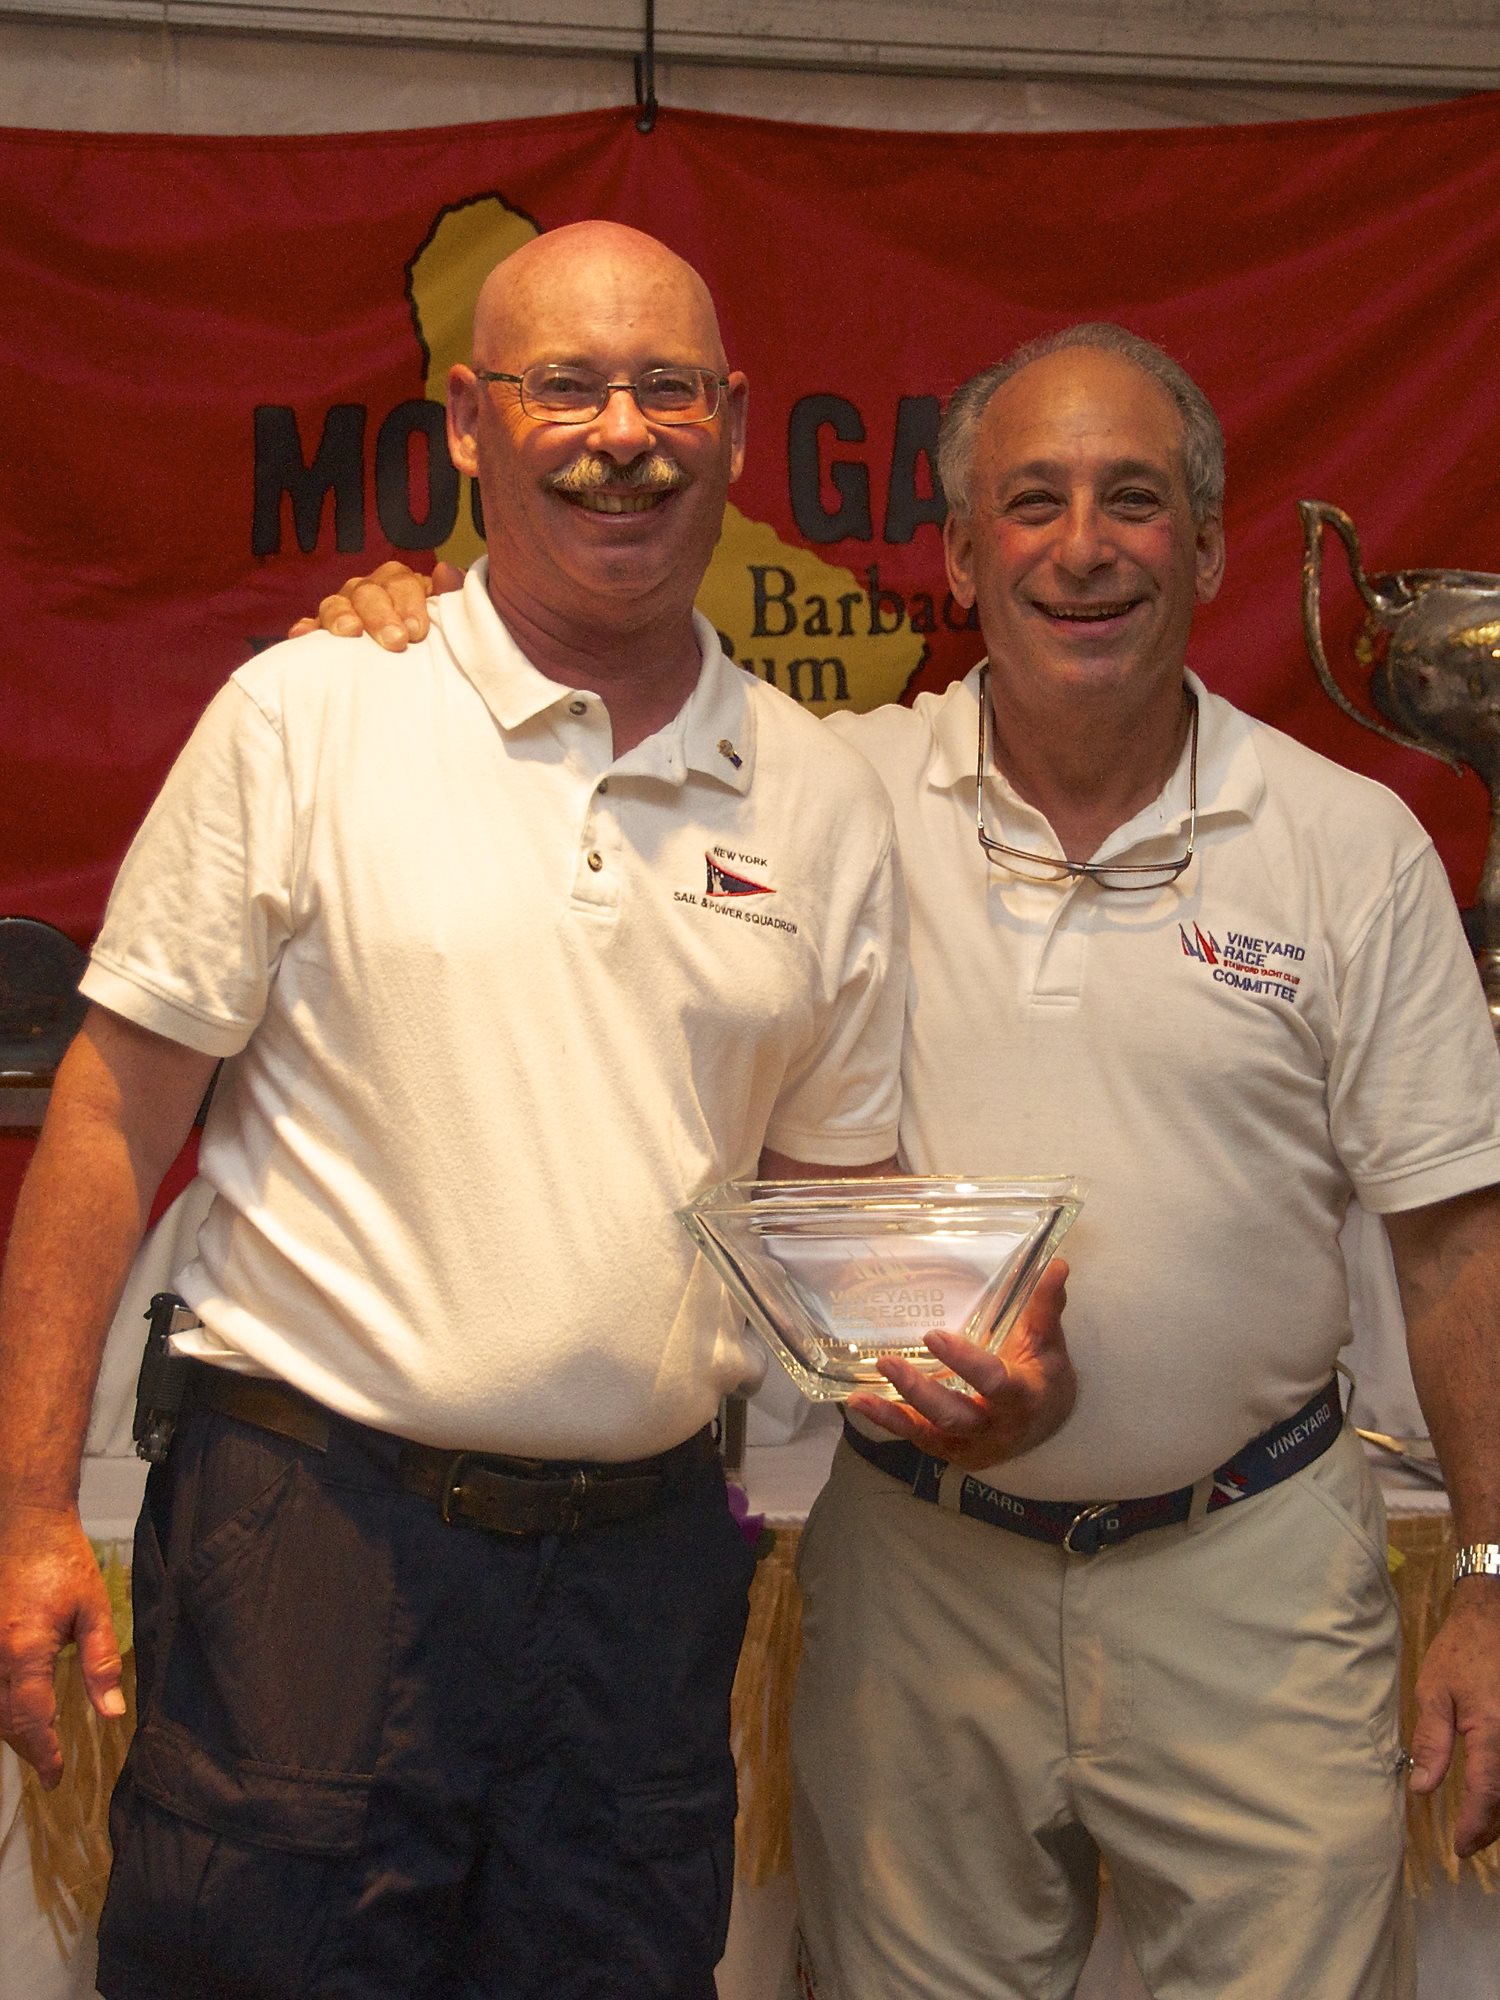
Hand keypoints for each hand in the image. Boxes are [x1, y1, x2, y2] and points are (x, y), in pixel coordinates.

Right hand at [0, 1503, 125, 1787]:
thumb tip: (111, 1712)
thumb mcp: (94, 1610)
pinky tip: (14, 1709)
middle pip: (4, 1720)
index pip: (31, 1719)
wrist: (26, 1524)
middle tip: (49, 1766)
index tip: (56, 1776)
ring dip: (10, 1728)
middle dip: (27, 1747)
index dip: (44, 1753)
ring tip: (35, 1744)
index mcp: (25, 1651)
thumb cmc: (62, 1561)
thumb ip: (100, 1663)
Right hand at [286, 559, 461, 649]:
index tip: (417, 631)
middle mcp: (367, 591)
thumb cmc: (429, 634)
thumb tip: (446, 572)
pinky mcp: (321, 632)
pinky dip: (305, 629)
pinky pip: (309, 627)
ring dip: (341, 617)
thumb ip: (449, 595)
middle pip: (367, 593)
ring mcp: (342, 609)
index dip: (408, 602)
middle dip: (381, 616)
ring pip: (335, 604)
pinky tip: (301, 636)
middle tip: (396, 640)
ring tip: (350, 632)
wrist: (412, 658)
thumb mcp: (446, 614)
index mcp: (398, 583)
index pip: (400, 581)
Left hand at [846, 1258, 1073, 1470]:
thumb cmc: (1044, 1374)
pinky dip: (888, 1421)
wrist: (1047, 1423)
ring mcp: (971, 1444)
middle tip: (888, 1361)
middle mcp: (997, 1428)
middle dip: (920, 1392)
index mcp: (1025, 1398)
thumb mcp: (1049, 1342)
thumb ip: (1045, 1305)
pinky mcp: (950, 1450)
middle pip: (956, 1415)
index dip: (965, 1363)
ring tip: (863, 1391)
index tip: (934, 1336)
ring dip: (896, 1411)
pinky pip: (917, 1437)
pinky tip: (861, 1402)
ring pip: (931, 1431)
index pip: (995, 1383)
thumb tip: (1055, 1263)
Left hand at [1408, 1579, 1499, 1854]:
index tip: (1459, 1847)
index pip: (1487, 1795)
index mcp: (1493, 1732)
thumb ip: (1431, 1742)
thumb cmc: (1461, 1651)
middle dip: (1492, 1826)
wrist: (1494, 1616)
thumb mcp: (1434, 1692)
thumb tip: (1422, 1788)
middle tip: (1469, 1842)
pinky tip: (1495, 1794)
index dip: (1475, 1827)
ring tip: (1481, 1826)